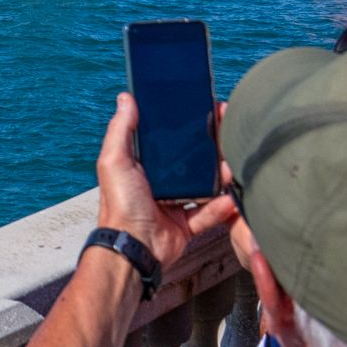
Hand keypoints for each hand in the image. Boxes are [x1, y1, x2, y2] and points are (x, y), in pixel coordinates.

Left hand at [95, 93, 227, 273]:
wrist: (134, 248)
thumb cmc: (120, 205)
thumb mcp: (115, 161)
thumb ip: (120, 129)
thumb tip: (125, 98)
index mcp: (144, 164)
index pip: (171, 138)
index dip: (189, 126)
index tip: (208, 112)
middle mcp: (160, 181)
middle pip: (193, 159)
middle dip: (212, 149)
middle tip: (230, 135)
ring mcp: (175, 202)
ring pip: (206, 184)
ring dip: (221, 176)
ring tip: (232, 166)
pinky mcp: (187, 223)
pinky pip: (209, 212)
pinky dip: (221, 207)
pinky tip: (230, 197)